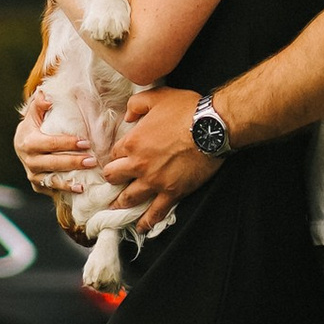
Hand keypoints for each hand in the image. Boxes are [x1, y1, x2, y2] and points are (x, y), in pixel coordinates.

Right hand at [14, 97, 95, 195]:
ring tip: (85, 183)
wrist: (22, 144)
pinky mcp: (37, 185)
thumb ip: (39, 103)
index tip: (85, 142)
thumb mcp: (34, 113)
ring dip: (69, 183)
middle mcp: (28, 160)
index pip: (50, 144)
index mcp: (28, 142)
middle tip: (92, 161)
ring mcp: (32, 174)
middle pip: (53, 163)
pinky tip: (79, 190)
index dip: (68, 143)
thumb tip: (46, 96)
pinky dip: (64, 190)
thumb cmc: (33, 125)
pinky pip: (51, 189)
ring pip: (52, 180)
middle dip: (73, 162)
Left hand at [107, 87, 218, 232]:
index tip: (118, 160)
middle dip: (111, 180)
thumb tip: (128, 116)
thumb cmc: (186, 109)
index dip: (115, 157)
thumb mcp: (157, 97)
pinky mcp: (172, 192)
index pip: (113, 154)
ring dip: (121, 203)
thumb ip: (137, 104)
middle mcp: (139, 165)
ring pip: (129, 198)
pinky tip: (141, 227)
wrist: (212, 127)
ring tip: (116, 209)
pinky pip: (155, 212)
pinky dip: (146, 221)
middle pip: (114, 178)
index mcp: (133, 142)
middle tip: (111, 184)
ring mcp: (155, 181)